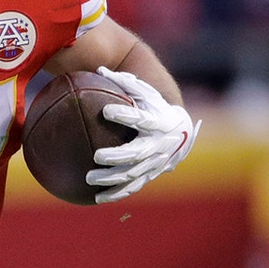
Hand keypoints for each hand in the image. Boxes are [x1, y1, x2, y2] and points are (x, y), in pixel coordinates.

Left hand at [86, 67, 200, 202]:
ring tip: (88, 178)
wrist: (179, 130)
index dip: (125, 115)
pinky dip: (116, 193)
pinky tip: (96, 198)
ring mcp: (156, 163)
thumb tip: (98, 68)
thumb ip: (126, 83)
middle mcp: (159, 145)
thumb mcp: (145, 92)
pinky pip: (132, 186)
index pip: (141, 119)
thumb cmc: (155, 106)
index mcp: (159, 122)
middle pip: (137, 153)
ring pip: (133, 173)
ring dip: (112, 178)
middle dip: (117, 156)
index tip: (106, 111)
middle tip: (96, 156)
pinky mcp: (150, 175)